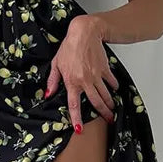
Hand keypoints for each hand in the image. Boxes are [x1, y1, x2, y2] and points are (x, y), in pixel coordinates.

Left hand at [44, 15, 117, 131]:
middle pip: (96, 103)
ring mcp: (96, 76)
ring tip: (112, 110)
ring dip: (110, 104)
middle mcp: (85, 81)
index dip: (76, 118)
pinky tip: (114, 90)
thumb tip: (48, 94)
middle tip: (108, 120)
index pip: (74, 105)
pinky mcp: (105, 69)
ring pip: (105, 95)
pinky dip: (113, 87)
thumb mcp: (56, 64)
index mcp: (72, 82)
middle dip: (103, 113)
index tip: (79, 129)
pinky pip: (111, 82)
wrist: (85, 33)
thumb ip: (53, 81)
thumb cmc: (69, 47)